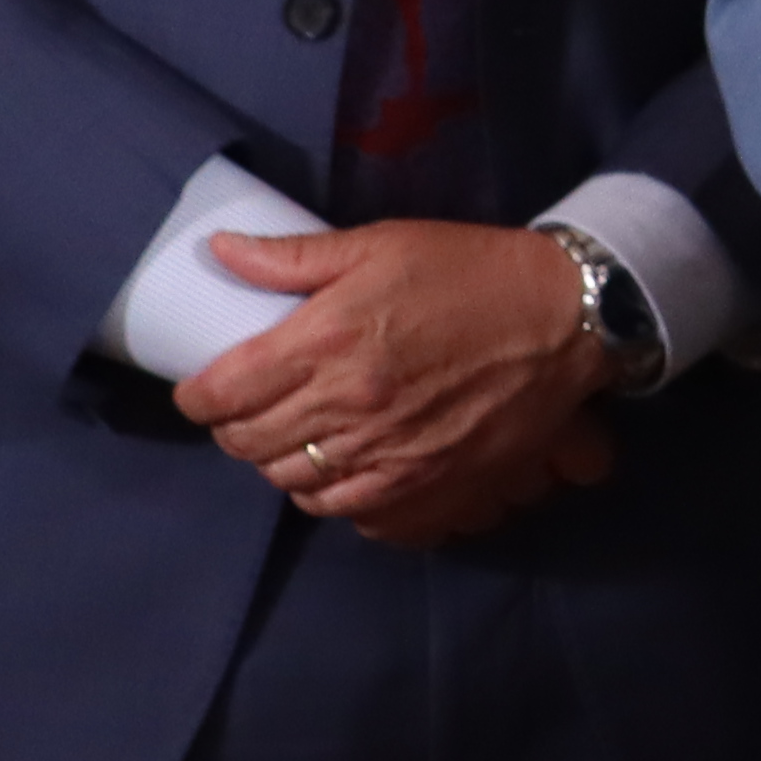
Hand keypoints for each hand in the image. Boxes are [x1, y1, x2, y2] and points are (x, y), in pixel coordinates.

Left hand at [176, 221, 617, 544]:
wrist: (564, 318)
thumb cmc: (469, 272)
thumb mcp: (380, 245)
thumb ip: (294, 256)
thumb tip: (221, 251)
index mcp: (326, 342)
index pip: (223, 392)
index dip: (197, 395)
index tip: (201, 388)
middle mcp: (348, 409)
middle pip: (251, 444)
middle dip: (233, 430)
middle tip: (244, 411)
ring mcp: (388, 458)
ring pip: (296, 485)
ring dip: (281, 465)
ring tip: (292, 441)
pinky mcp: (428, 487)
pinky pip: (353, 515)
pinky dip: (334, 497)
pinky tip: (342, 473)